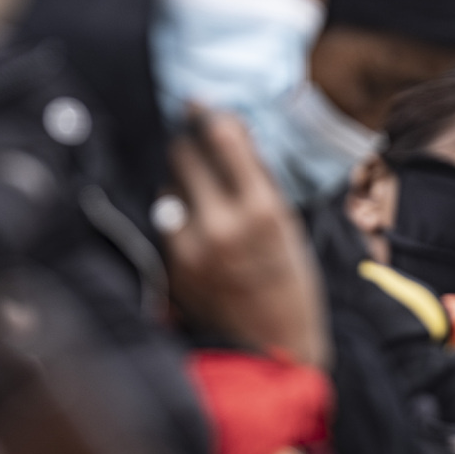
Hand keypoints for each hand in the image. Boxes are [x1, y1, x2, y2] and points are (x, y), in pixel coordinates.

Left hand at [160, 111, 329, 369]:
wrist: (273, 351)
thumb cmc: (291, 283)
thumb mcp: (288, 224)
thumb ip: (257, 177)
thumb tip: (228, 127)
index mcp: (262, 210)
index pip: (222, 138)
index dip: (207, 114)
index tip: (199, 102)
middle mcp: (221, 225)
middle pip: (183, 154)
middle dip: (189, 143)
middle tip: (197, 141)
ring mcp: (189, 249)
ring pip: (168, 185)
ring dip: (181, 180)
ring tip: (204, 193)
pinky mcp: (170, 268)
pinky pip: (163, 220)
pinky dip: (176, 213)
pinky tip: (196, 223)